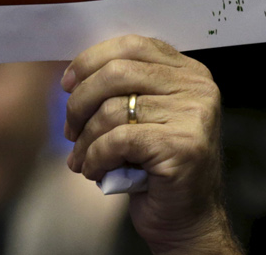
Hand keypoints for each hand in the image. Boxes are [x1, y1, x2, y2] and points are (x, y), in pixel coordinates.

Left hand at [61, 36, 238, 254]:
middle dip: (80, 102)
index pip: (132, 46)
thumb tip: (72, 77)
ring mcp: (194, 116)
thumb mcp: (145, 116)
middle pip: (117, 72)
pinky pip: (118, 140)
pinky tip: (94, 171)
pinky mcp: (183, 145)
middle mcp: (198, 88)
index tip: (67, 84)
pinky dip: (95, 157)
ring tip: (80, 158)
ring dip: (85, 139)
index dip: (91, 60)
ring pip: (112, 110)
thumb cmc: (157, 168)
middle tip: (69, 130)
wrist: (188, 219)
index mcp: (189, 72)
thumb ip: (124, 89)